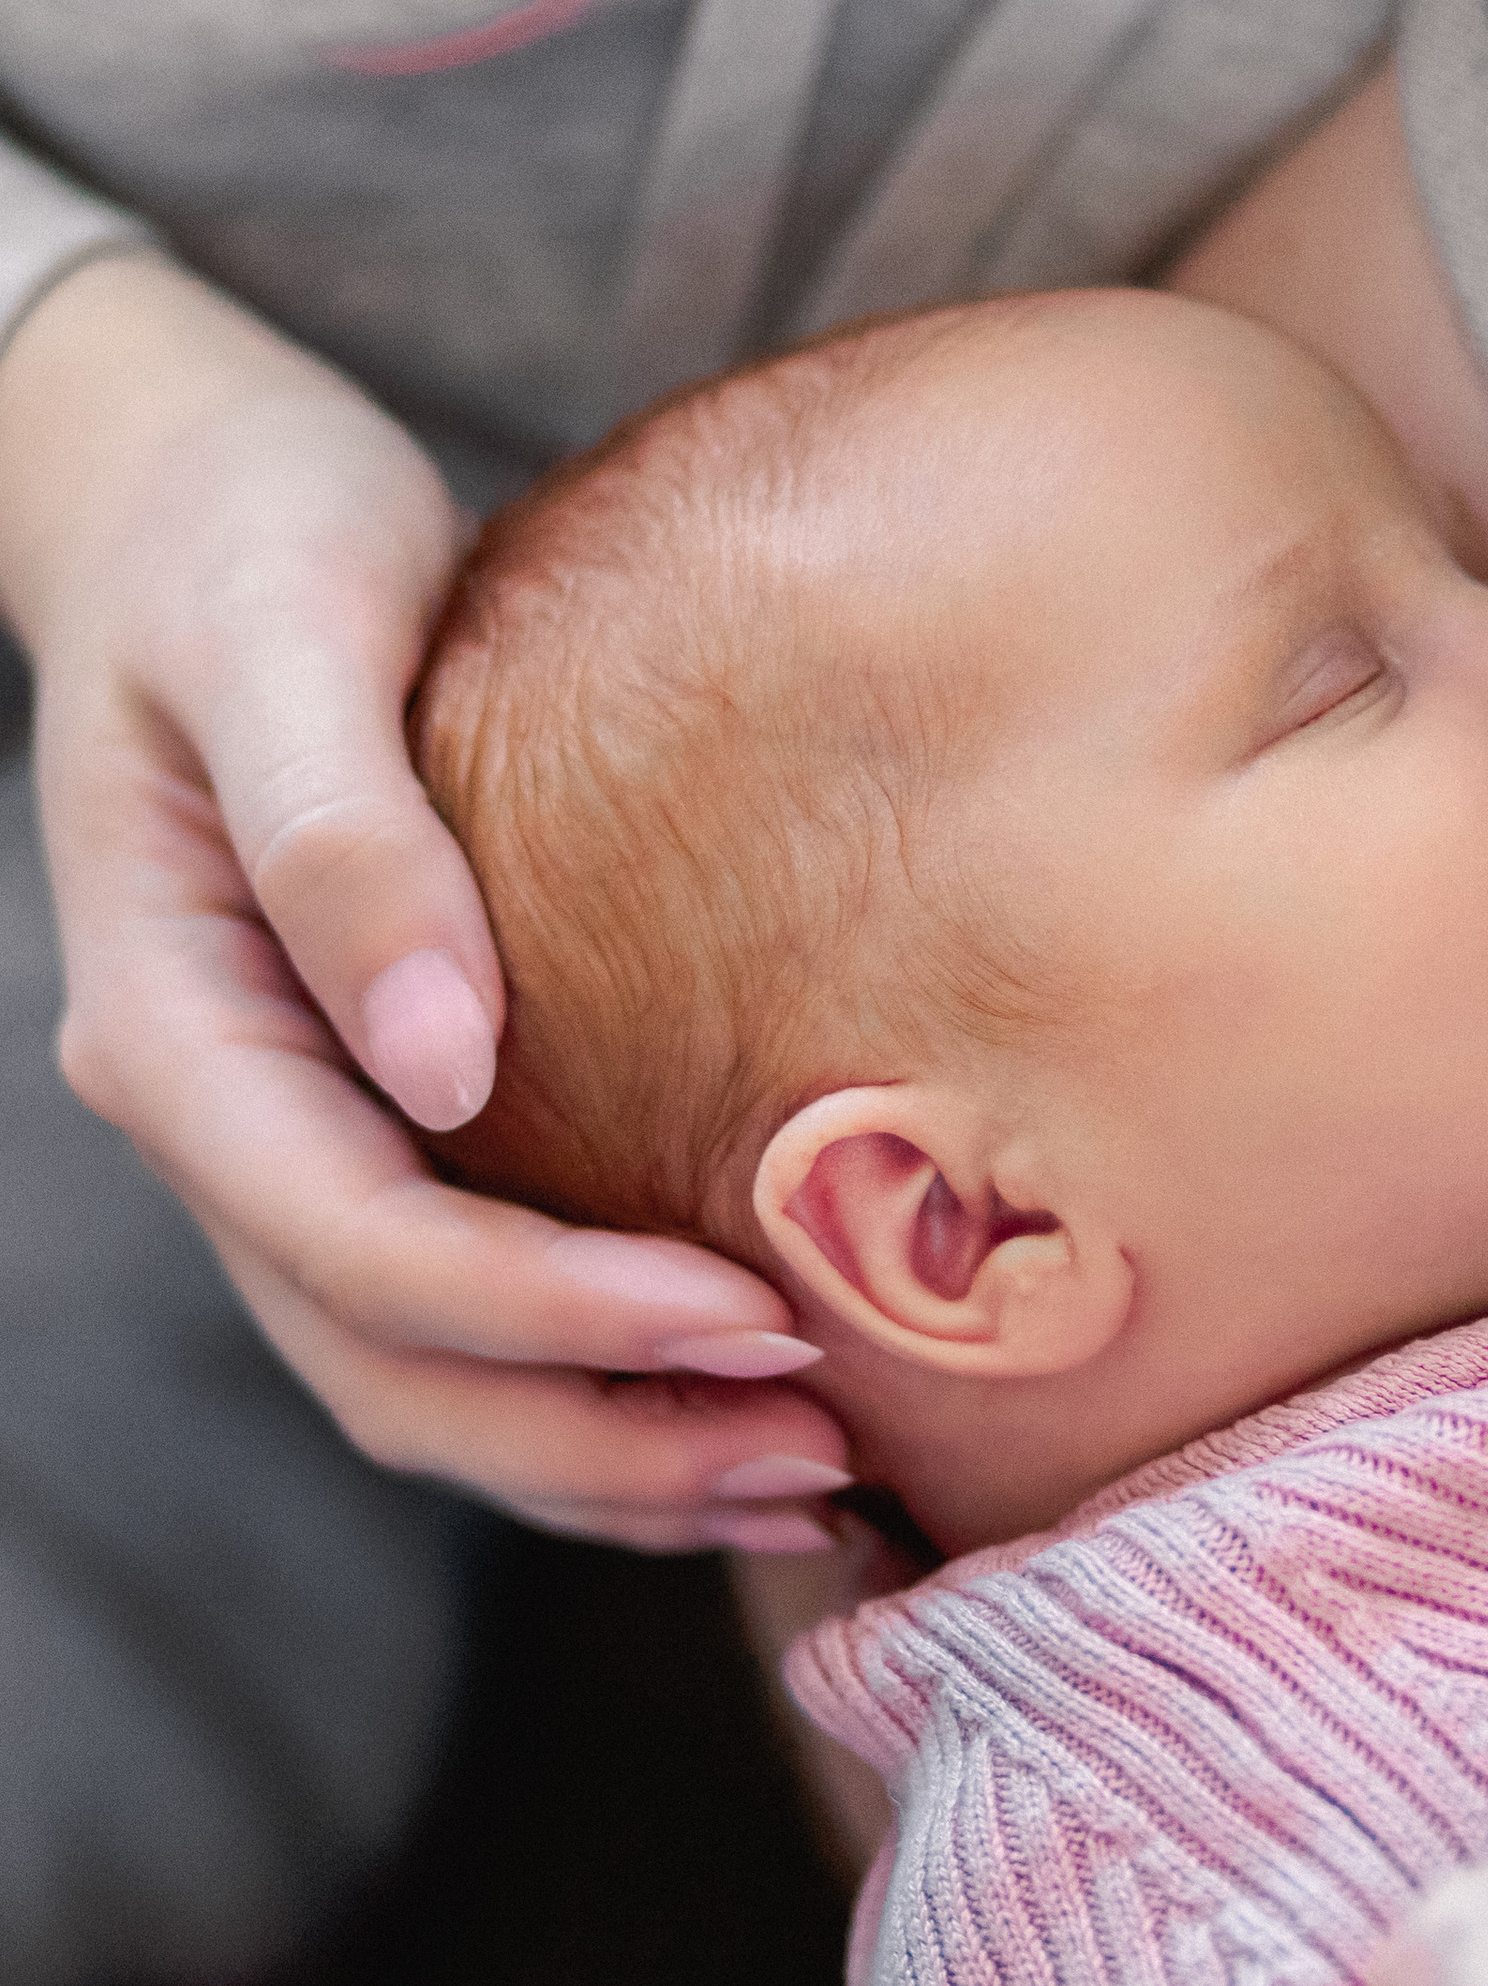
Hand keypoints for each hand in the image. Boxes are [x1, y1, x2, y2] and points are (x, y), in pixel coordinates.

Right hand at [0, 255, 851, 1545]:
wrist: (201, 504)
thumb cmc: (249, 531)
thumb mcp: (281, 625)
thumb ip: (343, 838)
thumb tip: (441, 1063)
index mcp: (171, 1021)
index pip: (353, 1239)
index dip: (547, 1313)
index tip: (751, 1315)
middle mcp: (217, 1120)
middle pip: (390, 1365)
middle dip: (601, 1436)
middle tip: (819, 1451)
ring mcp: (288, 1143)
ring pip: (424, 1386)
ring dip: (610, 1457)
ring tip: (815, 1481)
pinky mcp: (374, 1134)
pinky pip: (468, 1324)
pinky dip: (601, 1392)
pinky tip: (750, 1407)